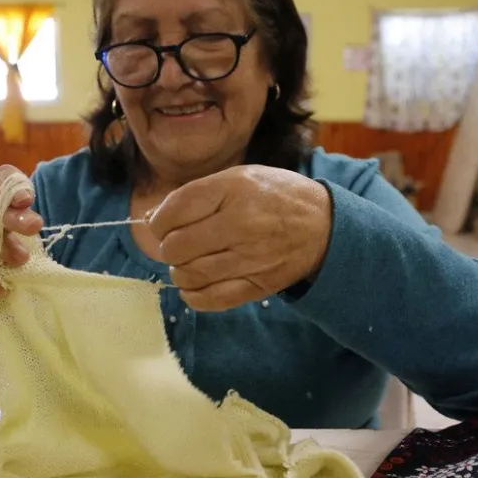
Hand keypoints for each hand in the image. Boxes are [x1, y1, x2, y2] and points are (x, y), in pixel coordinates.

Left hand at [148, 165, 331, 311]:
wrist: (324, 227)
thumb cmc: (276, 197)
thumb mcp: (240, 177)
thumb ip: (197, 194)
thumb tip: (153, 217)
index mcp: (234, 190)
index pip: (173, 212)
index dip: (159, 222)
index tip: (165, 224)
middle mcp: (240, 224)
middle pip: (176, 247)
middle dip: (169, 247)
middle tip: (179, 244)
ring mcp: (249, 258)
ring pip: (188, 275)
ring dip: (180, 271)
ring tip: (190, 262)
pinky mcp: (256, 286)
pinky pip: (209, 299)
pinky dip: (193, 295)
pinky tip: (195, 284)